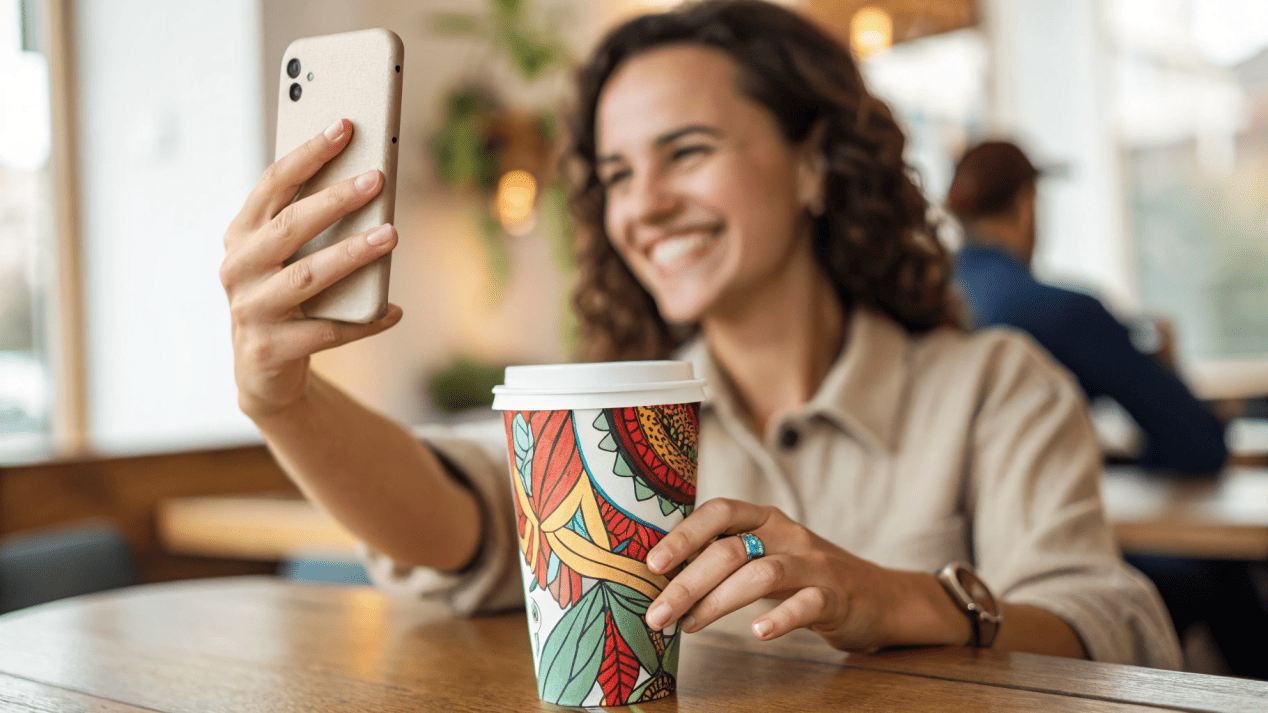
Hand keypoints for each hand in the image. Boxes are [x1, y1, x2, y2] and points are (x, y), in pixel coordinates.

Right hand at [220, 118, 402, 418]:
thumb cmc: (285, 296)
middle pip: (291, 226)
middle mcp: (238, 268)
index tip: (344, 126)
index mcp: (241, 234)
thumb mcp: (288, 257)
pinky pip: (327, 332)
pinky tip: (392, 312)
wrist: (262, 371)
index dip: (308, 154)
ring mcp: (251, 309)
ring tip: (391, 235)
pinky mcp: (270, 348)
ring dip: (353, 254)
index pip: (273, 184)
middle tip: (378, 179)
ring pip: (309, 275)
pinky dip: (364, 321)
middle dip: (336, 199)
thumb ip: (311, 223)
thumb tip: (368, 179)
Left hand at [641, 498, 909, 650]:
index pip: (719, 511)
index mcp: (765, 519)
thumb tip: (662, 576)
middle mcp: (788, 534)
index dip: (684, 534)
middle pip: (730, 550)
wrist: (878, 596)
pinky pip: (806, 603)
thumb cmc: (805, 577)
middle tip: (656, 614)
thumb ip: (725, 558)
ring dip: (717, 602)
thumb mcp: (766, 555)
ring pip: (761, 574)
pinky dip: (780, 617)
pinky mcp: (837, 596)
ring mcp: (814, 564)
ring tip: (690, 626)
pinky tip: (757, 632)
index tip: (652, 564)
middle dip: (687, 583)